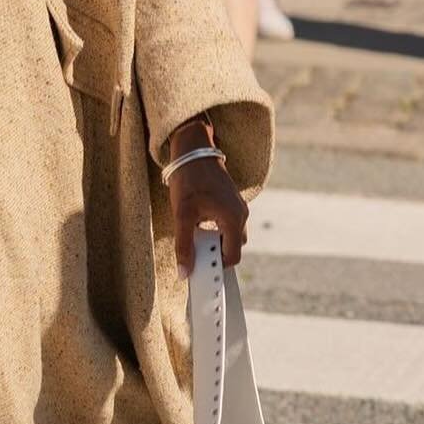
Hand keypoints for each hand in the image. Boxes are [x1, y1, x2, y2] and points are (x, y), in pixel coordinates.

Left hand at [169, 146, 248, 273]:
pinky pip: (228, 225)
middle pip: (233, 247)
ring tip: (195, 235)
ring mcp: (238, 207)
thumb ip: (184, 246)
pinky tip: (198, 223)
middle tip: (195, 250)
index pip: (232, 256)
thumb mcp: (182, 215)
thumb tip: (185, 273)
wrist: (193, 151)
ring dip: (215, 241)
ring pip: (230, 236)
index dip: (217, 266)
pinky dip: (215, 230)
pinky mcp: (232, 202)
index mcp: (233, 219)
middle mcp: (241, 214)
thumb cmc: (189, 180)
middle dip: (216, 253)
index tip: (200, 268)